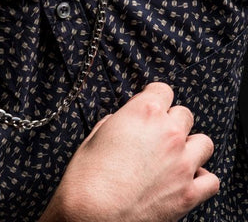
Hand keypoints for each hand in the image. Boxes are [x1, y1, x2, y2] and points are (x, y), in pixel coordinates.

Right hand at [39, 82, 218, 221]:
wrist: (91, 216)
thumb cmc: (87, 176)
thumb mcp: (95, 136)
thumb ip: (117, 122)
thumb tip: (124, 123)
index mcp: (143, 113)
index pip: (163, 90)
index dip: (155, 97)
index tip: (150, 105)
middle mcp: (168, 133)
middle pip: (184, 113)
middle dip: (171, 120)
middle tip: (157, 133)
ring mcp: (182, 164)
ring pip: (204, 142)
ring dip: (190, 145)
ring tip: (174, 155)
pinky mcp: (188, 194)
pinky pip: (211, 180)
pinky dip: (201, 178)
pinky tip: (185, 179)